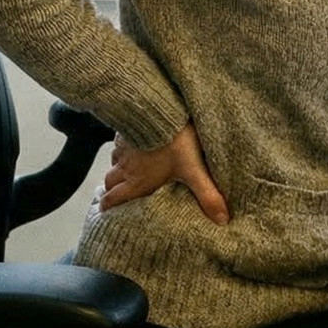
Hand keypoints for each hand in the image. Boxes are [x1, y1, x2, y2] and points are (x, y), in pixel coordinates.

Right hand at [100, 123, 229, 224]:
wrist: (160, 107)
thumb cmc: (175, 140)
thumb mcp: (194, 170)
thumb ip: (208, 195)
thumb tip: (223, 219)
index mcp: (137, 182)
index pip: (112, 200)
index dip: (106, 208)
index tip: (105, 214)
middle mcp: (126, 167)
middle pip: (108, 184)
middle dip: (109, 192)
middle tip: (112, 197)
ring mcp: (123, 148)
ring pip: (112, 164)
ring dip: (116, 171)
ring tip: (124, 174)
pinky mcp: (125, 131)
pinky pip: (118, 144)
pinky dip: (122, 151)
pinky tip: (132, 148)